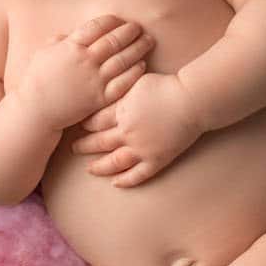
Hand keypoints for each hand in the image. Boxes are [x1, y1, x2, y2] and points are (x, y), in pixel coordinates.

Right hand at [20, 15, 153, 131]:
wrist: (36, 110)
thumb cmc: (37, 79)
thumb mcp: (44, 52)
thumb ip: (60, 40)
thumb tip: (72, 33)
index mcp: (71, 46)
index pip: (97, 26)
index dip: (112, 21)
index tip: (120, 20)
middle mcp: (85, 61)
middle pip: (114, 41)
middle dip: (129, 32)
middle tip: (139, 28)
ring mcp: (94, 80)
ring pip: (122, 60)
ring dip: (138, 48)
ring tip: (148, 41)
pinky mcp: (99, 98)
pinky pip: (122, 83)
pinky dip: (134, 73)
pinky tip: (141, 66)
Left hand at [71, 71, 204, 187]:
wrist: (192, 101)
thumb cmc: (166, 87)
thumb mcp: (137, 83)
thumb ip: (120, 91)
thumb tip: (106, 90)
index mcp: (121, 112)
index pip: (95, 121)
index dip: (85, 124)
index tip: (79, 125)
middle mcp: (128, 133)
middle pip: (99, 142)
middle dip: (84, 145)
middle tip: (73, 148)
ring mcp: (142, 149)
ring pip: (114, 162)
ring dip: (99, 167)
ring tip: (89, 169)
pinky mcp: (157, 160)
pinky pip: (138, 175)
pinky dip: (125, 180)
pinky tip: (115, 182)